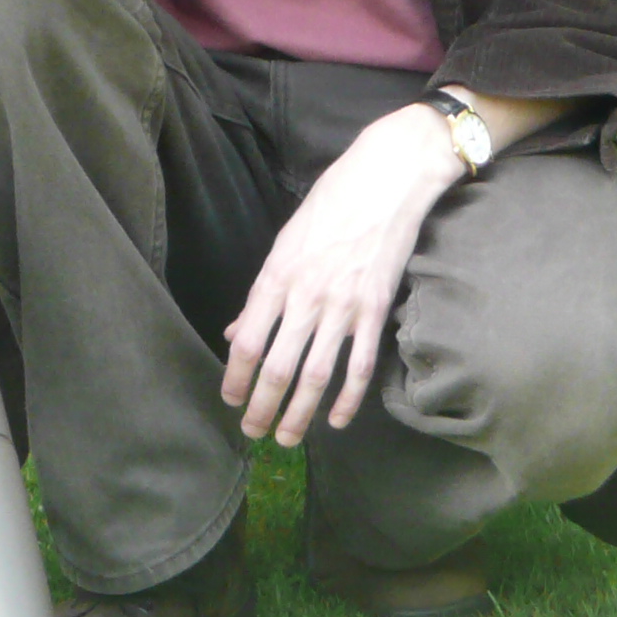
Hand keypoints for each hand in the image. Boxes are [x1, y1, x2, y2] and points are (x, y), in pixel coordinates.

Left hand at [222, 102, 466, 444]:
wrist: (386, 178)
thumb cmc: (330, 205)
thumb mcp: (285, 242)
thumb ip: (261, 293)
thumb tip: (234, 332)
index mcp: (276, 276)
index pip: (247, 341)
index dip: (236, 378)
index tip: (231, 400)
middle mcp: (305, 296)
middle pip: (277, 366)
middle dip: (262, 407)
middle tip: (253, 433)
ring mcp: (343, 305)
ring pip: (316, 374)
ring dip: (300, 413)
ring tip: (287, 438)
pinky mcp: (375, 308)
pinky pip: (360, 364)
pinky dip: (349, 398)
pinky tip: (338, 421)